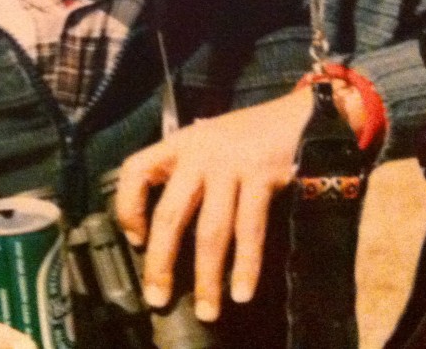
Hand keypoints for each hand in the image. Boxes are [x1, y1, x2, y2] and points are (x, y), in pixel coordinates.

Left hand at [116, 85, 368, 322]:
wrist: (297, 115)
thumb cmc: (247, 135)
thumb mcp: (206, 142)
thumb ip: (185, 172)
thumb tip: (160, 229)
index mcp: (179, 144)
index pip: (135, 170)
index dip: (127, 207)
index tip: (136, 240)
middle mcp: (200, 153)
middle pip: (170, 213)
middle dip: (162, 261)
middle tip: (158, 297)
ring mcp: (231, 165)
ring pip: (211, 230)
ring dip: (208, 276)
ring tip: (207, 310)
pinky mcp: (262, 176)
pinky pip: (250, 228)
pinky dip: (247, 264)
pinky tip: (243, 290)